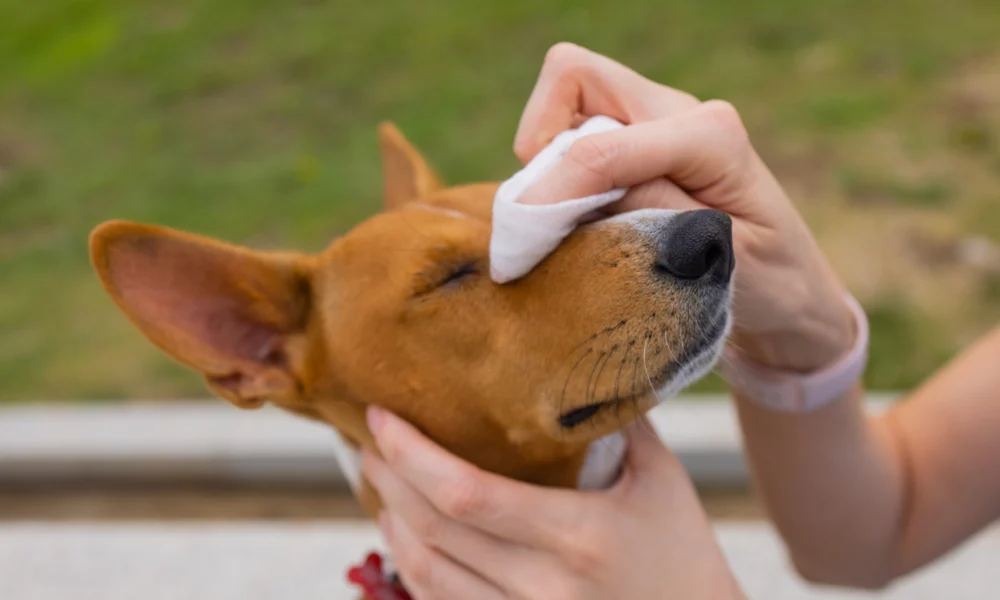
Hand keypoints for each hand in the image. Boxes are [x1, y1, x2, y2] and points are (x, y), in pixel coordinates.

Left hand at [362, 406, 745, 599]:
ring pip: (423, 573)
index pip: (466, 494)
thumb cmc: (684, 555)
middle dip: (386, 478)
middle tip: (368, 439)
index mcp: (578, 536)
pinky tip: (406, 531)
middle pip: (431, 530)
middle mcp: (542, 588)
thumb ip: (620, 421)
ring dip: (390, 521)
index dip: (411, 454)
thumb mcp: (662, 479)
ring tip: (379, 479)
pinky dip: (411, 564)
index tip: (381, 417)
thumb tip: (577, 360)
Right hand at [514, 43, 854, 371]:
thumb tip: (582, 191)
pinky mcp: (635, 144)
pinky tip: (574, 223)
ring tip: (559, 226)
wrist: (791, 294)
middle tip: (542, 213)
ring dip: (547, 160)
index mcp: (710, 136)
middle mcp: (678, 113)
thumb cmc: (770, 282)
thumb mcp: (723, 262)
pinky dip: (556, 174)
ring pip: (565, 102)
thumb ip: (655, 215)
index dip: (552, 190)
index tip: (525, 242)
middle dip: (539, 139)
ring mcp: (653, 123)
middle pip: (573, 76)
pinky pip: (573, 134)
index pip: (601, 145)